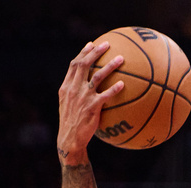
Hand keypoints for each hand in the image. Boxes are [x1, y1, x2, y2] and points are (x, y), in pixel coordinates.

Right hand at [57, 41, 124, 163]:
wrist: (69, 139)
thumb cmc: (72, 124)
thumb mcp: (69, 106)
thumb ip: (76, 94)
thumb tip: (88, 87)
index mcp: (66, 87)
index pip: (74, 65)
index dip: (82, 53)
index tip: (91, 44)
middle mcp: (73, 89)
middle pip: (84, 64)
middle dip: (95, 52)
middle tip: (107, 44)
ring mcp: (83, 97)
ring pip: (97, 76)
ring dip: (110, 65)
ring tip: (121, 58)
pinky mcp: (92, 107)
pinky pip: (106, 95)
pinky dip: (115, 88)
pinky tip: (123, 84)